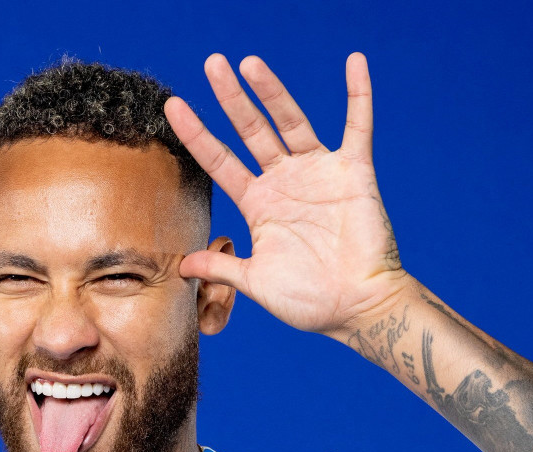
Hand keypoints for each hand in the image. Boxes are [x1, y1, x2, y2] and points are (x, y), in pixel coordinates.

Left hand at [165, 53, 410, 335]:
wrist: (357, 308)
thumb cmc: (309, 300)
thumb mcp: (255, 282)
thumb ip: (220, 268)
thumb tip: (181, 266)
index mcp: (259, 204)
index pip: (219, 160)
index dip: (197, 134)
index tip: (173, 107)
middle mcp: (284, 181)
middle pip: (251, 130)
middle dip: (231, 99)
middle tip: (211, 63)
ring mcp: (319, 173)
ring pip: (292, 121)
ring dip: (273, 91)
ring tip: (249, 63)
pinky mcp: (353, 173)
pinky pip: (358, 126)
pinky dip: (358, 94)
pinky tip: (354, 62)